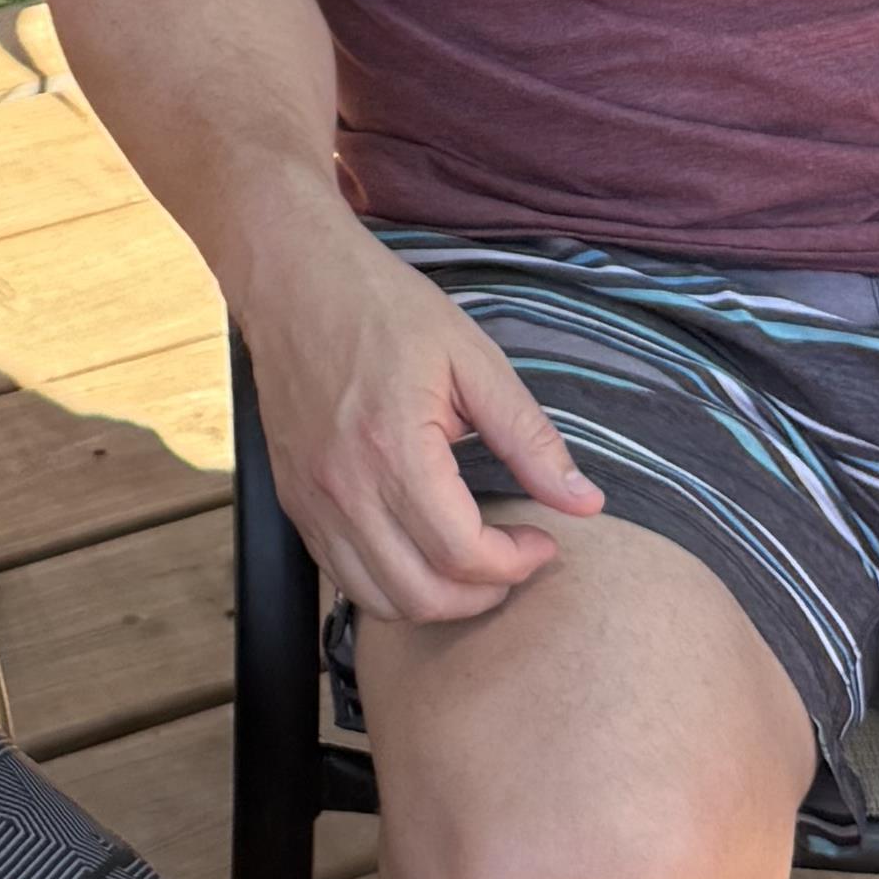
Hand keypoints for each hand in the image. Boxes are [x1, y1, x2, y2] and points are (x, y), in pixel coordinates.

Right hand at [233, 184, 600, 626]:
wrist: (292, 277)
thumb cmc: (384, 307)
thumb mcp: (472, 358)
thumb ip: (529, 437)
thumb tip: (586, 502)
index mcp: (394, 449)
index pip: (462, 554)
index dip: (516, 564)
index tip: (543, 540)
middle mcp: (344, 488)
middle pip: (421, 595)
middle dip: (483, 594)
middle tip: (514, 559)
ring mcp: (311, 499)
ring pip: (377, 600)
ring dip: (436, 601)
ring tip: (472, 564)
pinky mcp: (293, 499)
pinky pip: (341, 576)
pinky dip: (388, 585)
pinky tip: (421, 552)